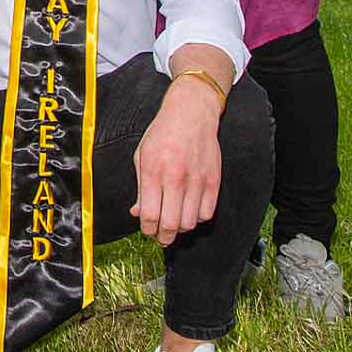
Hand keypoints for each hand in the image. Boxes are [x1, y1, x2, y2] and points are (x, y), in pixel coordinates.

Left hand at [131, 78, 222, 246]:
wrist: (190, 113)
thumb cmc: (163, 133)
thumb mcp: (141, 155)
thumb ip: (139, 187)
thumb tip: (138, 213)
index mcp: (152, 171)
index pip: (149, 216)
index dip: (147, 230)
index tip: (147, 230)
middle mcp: (175, 178)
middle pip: (170, 225)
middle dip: (163, 237)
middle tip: (161, 236)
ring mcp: (196, 180)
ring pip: (190, 223)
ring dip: (180, 228)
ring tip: (174, 222)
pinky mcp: (213, 181)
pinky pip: (207, 213)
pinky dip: (197, 218)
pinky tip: (190, 210)